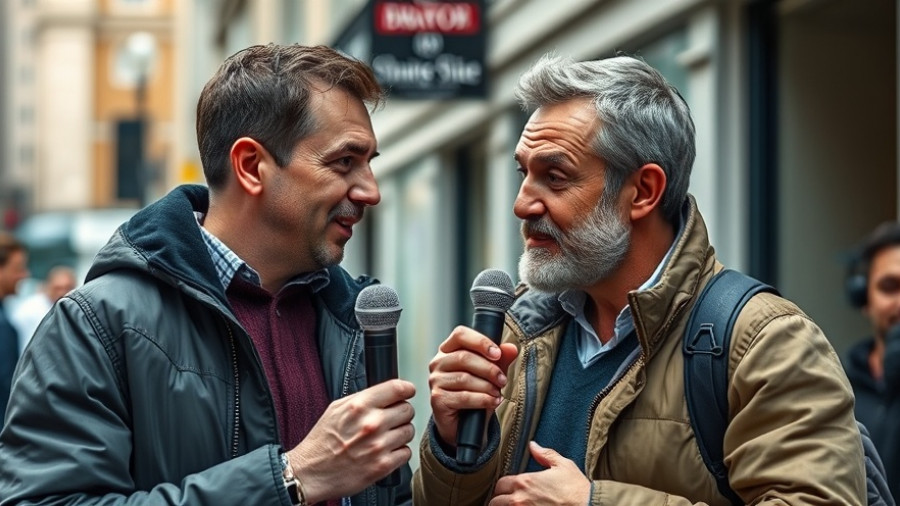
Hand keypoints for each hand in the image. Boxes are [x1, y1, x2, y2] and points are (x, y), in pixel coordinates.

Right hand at [285, 379, 415, 502]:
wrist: (310, 472)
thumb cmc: (322, 441)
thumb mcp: (337, 408)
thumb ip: (363, 399)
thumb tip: (387, 393)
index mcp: (360, 406)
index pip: (397, 388)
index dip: (406, 389)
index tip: (407, 392)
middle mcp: (372, 424)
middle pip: (408, 410)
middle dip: (400, 413)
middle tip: (389, 420)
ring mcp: (379, 446)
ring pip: (409, 431)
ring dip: (400, 434)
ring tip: (384, 438)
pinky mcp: (383, 466)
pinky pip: (406, 452)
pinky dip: (398, 452)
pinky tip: (384, 452)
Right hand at [428, 325, 517, 446]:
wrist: (463, 424)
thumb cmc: (474, 393)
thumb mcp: (490, 375)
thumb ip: (500, 360)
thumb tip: (511, 348)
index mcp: (449, 349)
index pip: (460, 335)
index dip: (480, 341)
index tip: (497, 353)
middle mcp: (438, 363)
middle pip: (464, 357)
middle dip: (489, 369)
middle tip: (503, 380)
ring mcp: (435, 381)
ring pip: (464, 378)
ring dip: (487, 386)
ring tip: (497, 393)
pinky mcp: (437, 399)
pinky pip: (463, 396)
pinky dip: (482, 399)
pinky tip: (492, 402)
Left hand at [489, 442, 590, 505]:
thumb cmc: (577, 490)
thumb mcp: (563, 465)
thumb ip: (545, 454)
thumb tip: (533, 445)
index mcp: (525, 482)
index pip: (500, 484)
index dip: (502, 487)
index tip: (506, 489)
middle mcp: (520, 499)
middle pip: (495, 502)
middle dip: (499, 500)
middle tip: (505, 501)